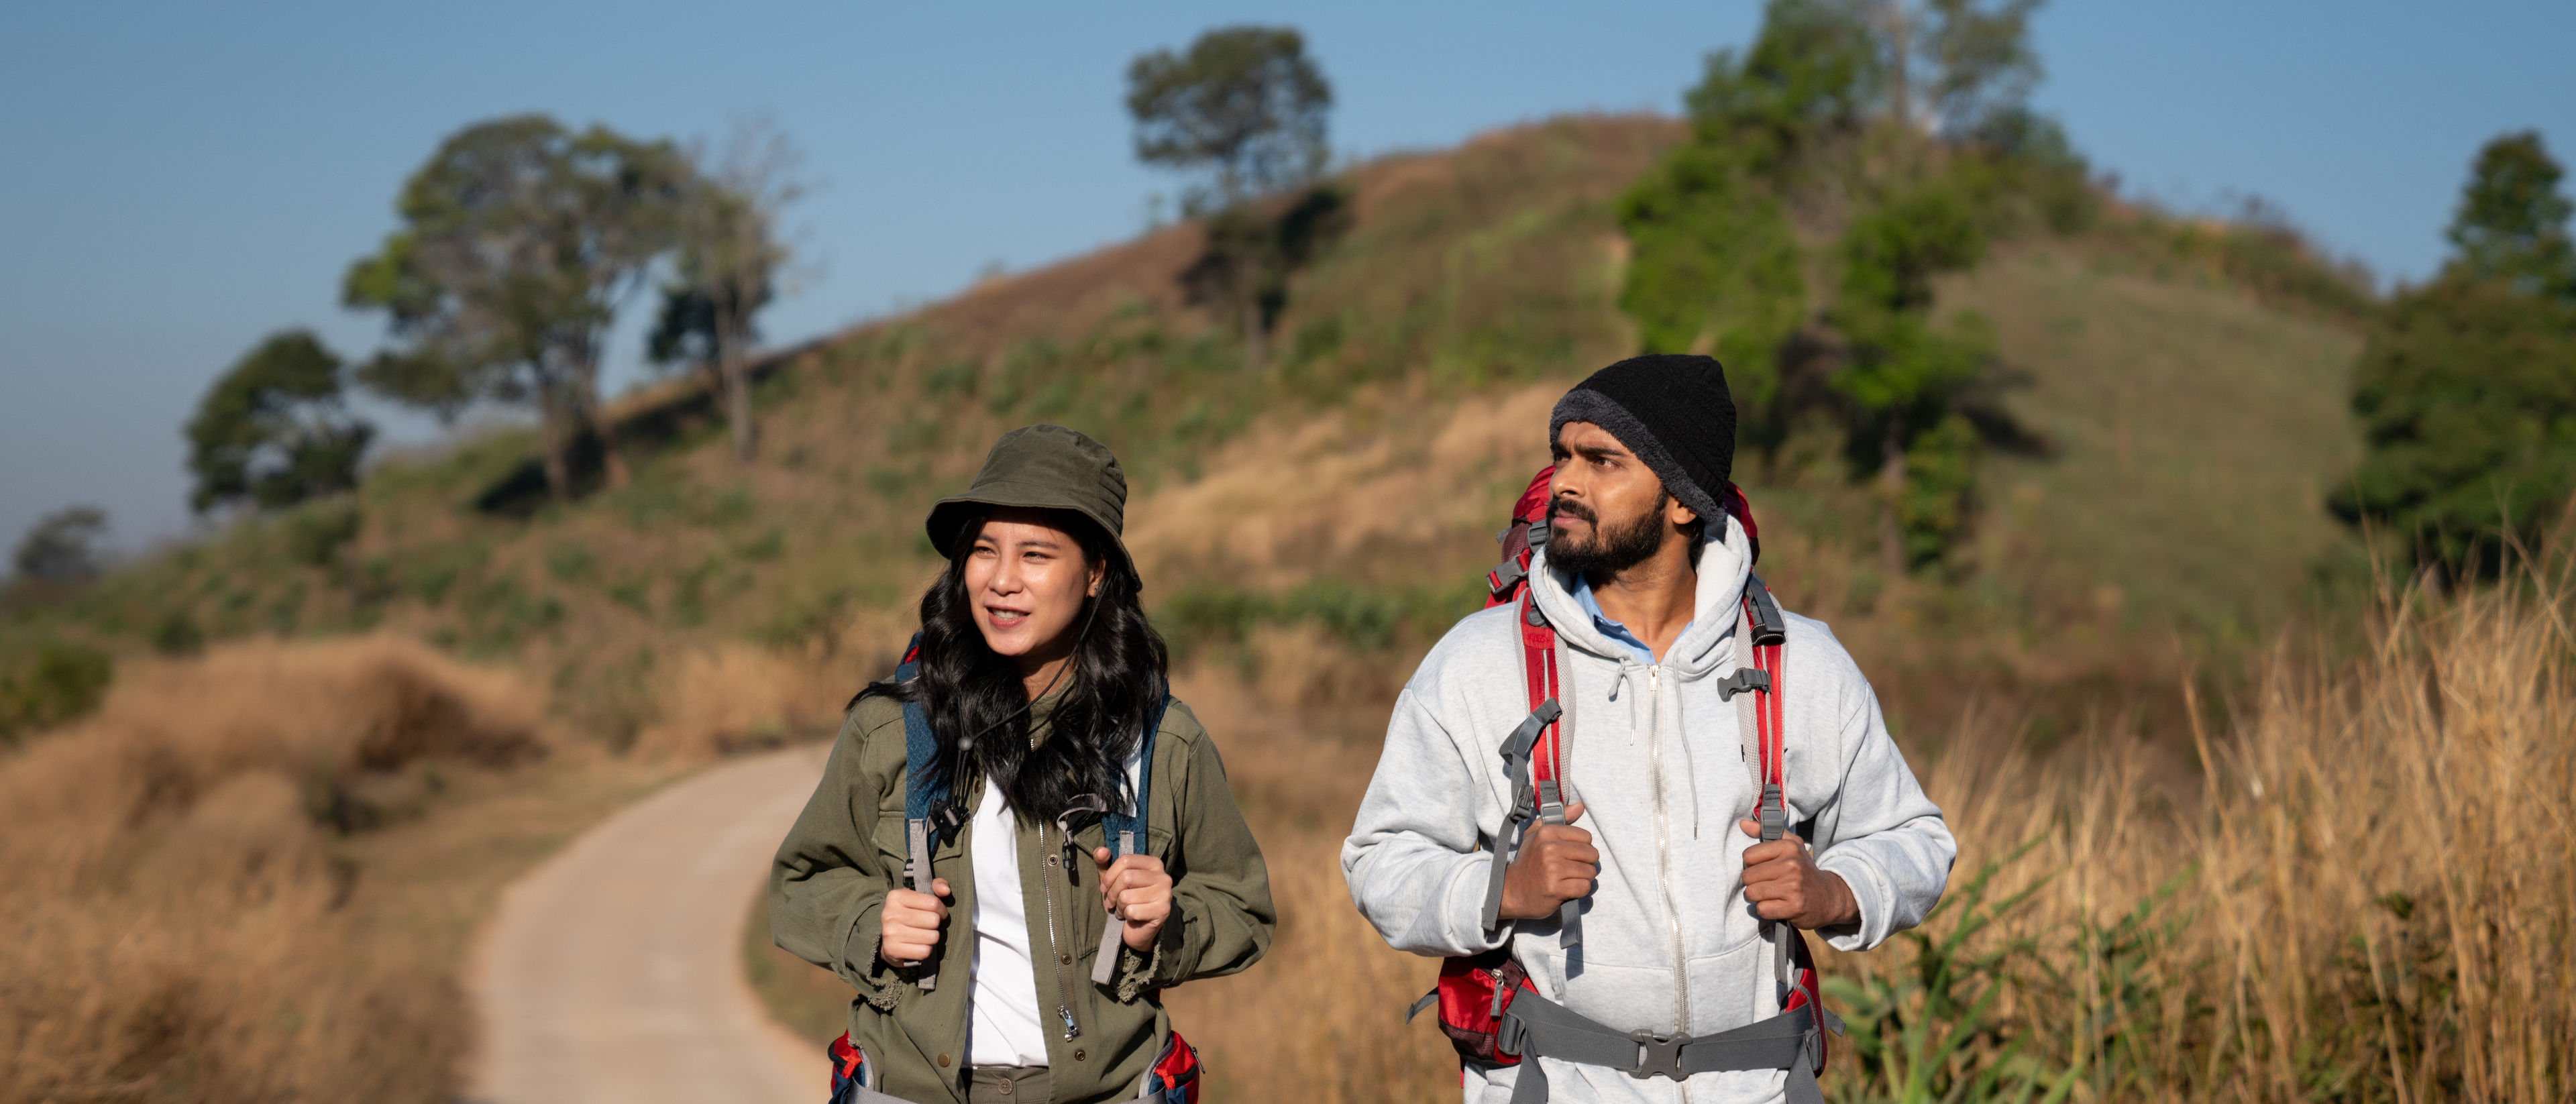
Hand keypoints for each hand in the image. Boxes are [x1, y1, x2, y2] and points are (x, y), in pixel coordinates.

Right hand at [878, 878, 950, 965]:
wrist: (887, 940)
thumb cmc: (909, 914)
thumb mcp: (920, 896)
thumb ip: (937, 885)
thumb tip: (945, 891)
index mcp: (896, 896)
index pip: (933, 903)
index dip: (941, 909)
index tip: (937, 913)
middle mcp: (890, 913)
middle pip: (933, 920)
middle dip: (935, 925)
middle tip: (929, 926)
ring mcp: (890, 933)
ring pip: (931, 937)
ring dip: (932, 938)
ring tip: (924, 936)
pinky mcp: (892, 950)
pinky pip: (924, 952)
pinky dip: (925, 950)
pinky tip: (918, 946)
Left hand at [1093, 848, 1173, 951]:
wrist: (1138, 929)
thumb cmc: (1126, 901)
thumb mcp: (1113, 880)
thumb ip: (1104, 863)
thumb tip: (1101, 851)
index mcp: (1154, 864)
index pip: (1126, 860)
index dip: (1109, 875)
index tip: (1104, 887)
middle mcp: (1163, 876)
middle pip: (1126, 877)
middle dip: (1112, 893)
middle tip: (1111, 902)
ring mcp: (1165, 894)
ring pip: (1127, 896)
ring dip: (1119, 906)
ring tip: (1122, 909)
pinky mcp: (1163, 911)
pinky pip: (1132, 910)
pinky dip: (1126, 915)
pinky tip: (1130, 917)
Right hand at [1499, 802, 1595, 919]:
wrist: (1512, 890)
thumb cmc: (1528, 861)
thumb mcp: (1536, 835)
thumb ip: (1560, 818)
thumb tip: (1580, 806)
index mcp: (1546, 832)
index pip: (1586, 837)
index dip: (1582, 847)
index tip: (1570, 854)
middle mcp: (1549, 848)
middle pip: (1591, 854)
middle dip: (1585, 863)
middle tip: (1571, 868)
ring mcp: (1552, 869)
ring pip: (1590, 871)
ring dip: (1583, 877)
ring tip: (1568, 878)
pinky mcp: (1556, 888)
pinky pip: (1584, 886)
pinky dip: (1579, 890)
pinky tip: (1567, 889)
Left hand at [1738, 820, 1857, 929]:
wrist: (1828, 896)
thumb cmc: (1803, 870)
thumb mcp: (1791, 846)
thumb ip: (1766, 832)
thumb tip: (1743, 824)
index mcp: (1789, 848)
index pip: (1748, 856)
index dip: (1752, 864)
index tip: (1764, 868)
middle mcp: (1791, 865)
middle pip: (1747, 876)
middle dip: (1753, 882)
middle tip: (1768, 883)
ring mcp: (1793, 887)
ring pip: (1752, 893)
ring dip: (1758, 897)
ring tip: (1772, 894)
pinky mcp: (1793, 907)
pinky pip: (1762, 909)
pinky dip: (1766, 910)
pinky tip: (1777, 905)